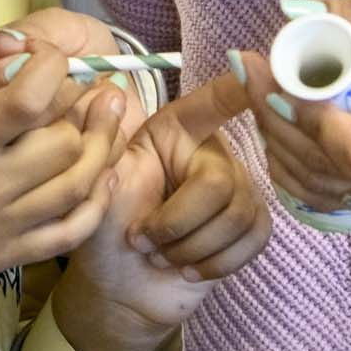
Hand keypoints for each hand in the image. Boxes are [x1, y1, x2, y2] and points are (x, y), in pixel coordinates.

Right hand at [0, 0, 127, 350]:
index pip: (29, 101)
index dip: (50, 67)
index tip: (42, 55)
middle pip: (64, 141)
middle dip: (77, 103)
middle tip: (79, 81)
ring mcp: (0, 230)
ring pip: (79, 185)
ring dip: (101, 144)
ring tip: (109, 110)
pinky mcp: (5, 258)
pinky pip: (71, 231)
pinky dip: (95, 201)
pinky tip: (101, 172)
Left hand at [49, 67, 268, 350]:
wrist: (119, 288)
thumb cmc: (105, 231)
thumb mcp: (96, 185)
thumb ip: (102, 145)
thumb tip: (106, 93)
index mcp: (174, 133)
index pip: (210, 103)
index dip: (235, 87)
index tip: (252, 62)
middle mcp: (210, 153)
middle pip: (220, 183)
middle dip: (176, 223)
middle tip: (141, 240)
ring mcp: (235, 189)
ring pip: (237, 216)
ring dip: (190, 248)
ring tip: (160, 256)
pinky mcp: (250, 225)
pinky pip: (254, 239)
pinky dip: (216, 264)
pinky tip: (188, 269)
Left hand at [253, 0, 350, 210]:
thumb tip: (300, 13)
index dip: (310, 118)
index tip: (286, 73)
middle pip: (333, 172)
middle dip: (281, 121)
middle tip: (250, 70)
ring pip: (331, 186)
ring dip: (287, 141)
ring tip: (261, 88)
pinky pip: (345, 187)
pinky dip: (309, 155)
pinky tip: (289, 114)